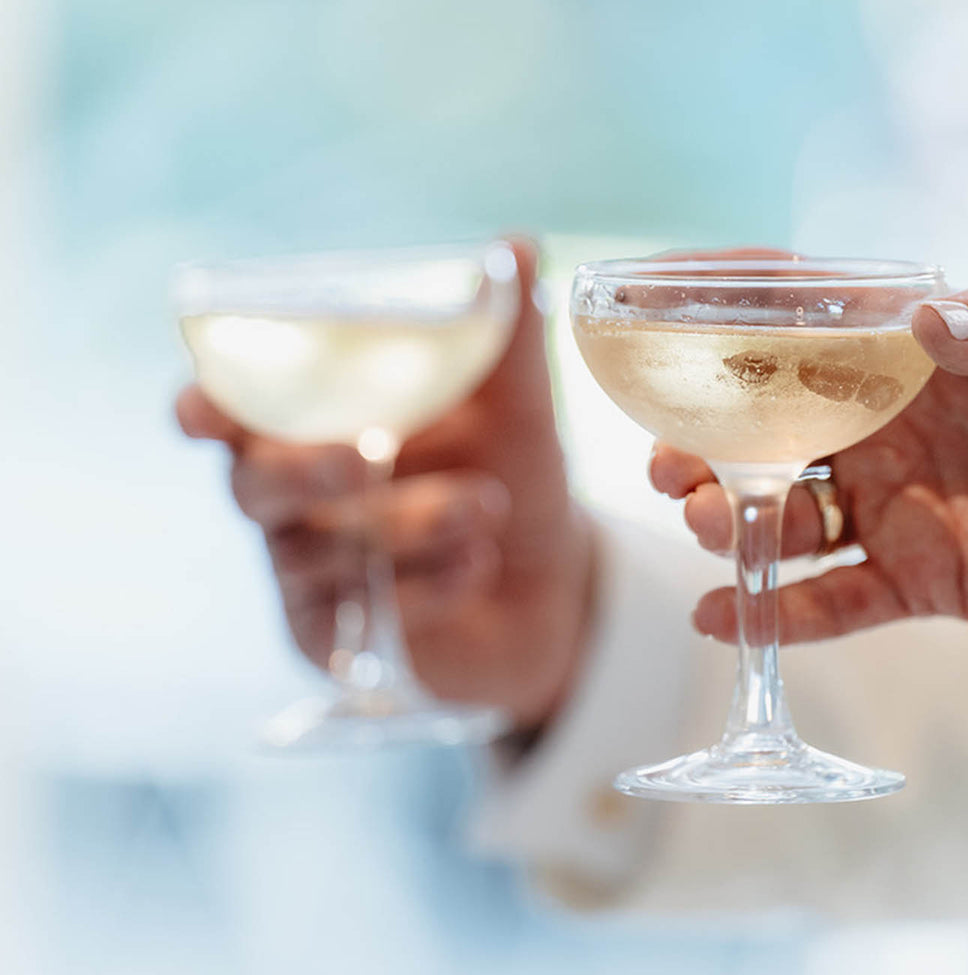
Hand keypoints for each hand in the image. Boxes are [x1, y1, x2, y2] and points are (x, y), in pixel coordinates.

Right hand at [177, 238, 593, 727]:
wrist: (554, 585)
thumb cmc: (510, 476)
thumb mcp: (518, 409)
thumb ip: (504, 336)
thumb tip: (518, 245)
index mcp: (311, 423)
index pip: (226, 412)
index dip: (204, 408)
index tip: (199, 410)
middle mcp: (291, 500)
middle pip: (255, 487)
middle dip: (312, 470)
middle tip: (369, 456)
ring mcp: (307, 576)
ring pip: (323, 552)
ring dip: (409, 524)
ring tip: (486, 508)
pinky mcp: (337, 641)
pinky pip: (364, 614)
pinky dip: (430, 585)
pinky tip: (479, 566)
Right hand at [652, 286, 967, 649]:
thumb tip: (923, 316)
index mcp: (920, 361)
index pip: (809, 336)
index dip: (734, 329)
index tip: (658, 320)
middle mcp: (891, 431)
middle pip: (772, 435)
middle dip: (708, 444)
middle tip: (667, 460)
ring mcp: (898, 509)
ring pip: (786, 516)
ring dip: (730, 521)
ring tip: (702, 522)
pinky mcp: (919, 583)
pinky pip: (832, 601)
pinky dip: (777, 613)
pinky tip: (720, 616)